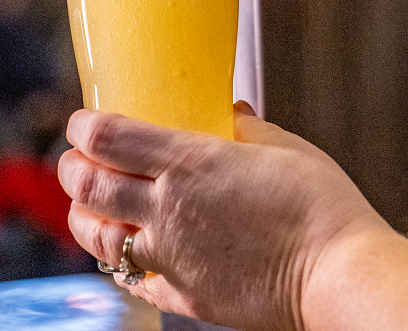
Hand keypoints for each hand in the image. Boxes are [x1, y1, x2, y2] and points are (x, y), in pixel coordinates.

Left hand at [58, 104, 389, 330]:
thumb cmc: (321, 206)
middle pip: (88, 186)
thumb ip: (247, 128)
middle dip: (71, 168)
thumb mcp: (286, 147)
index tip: (84, 121)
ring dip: (84, 219)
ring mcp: (171, 257)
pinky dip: (127, 266)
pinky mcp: (184, 293)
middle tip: (74, 160)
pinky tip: (135, 255)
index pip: (107, 138)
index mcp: (189, 163)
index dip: (84, 126)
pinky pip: (136, 281)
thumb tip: (231, 113)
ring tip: (89, 208)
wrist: (336, 273)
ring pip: (97, 239)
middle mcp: (168, 210)